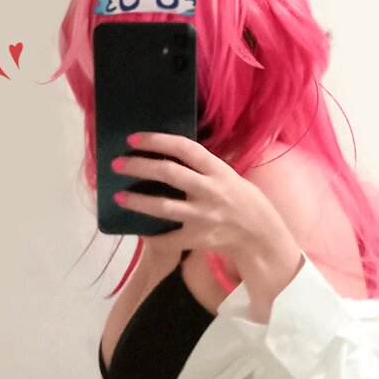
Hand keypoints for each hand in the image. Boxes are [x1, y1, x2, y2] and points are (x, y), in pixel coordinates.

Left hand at [110, 132, 294, 263]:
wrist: (260, 236)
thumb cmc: (242, 201)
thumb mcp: (229, 177)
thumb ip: (203, 167)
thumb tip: (169, 153)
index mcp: (218, 171)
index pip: (185, 148)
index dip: (158, 140)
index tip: (134, 139)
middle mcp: (210, 191)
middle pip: (168, 173)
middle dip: (139, 166)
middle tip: (118, 164)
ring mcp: (204, 216)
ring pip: (163, 207)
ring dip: (137, 200)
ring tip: (118, 196)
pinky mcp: (199, 239)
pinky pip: (170, 238)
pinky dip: (153, 235)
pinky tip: (138, 230)